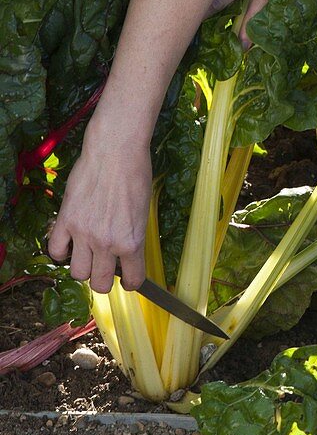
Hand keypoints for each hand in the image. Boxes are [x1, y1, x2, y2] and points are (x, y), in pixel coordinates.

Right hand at [47, 118, 151, 293]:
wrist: (115, 151)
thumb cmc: (136, 175)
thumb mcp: (143, 212)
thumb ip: (132, 236)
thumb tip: (125, 252)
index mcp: (132, 241)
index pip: (133, 279)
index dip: (132, 282)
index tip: (129, 279)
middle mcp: (107, 243)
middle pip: (100, 284)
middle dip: (104, 281)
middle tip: (105, 269)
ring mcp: (84, 233)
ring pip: (77, 272)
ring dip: (83, 268)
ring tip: (87, 255)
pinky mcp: (66, 220)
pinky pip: (55, 250)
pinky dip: (61, 252)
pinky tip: (68, 244)